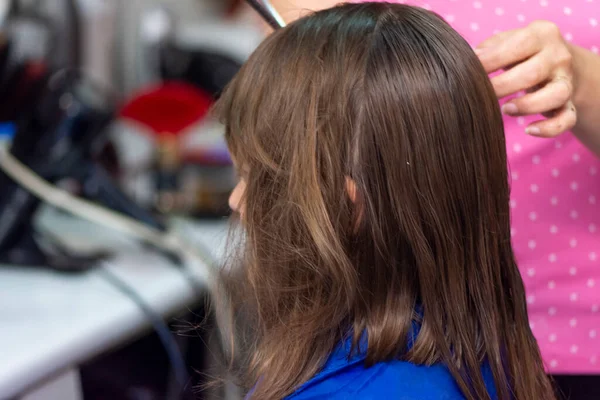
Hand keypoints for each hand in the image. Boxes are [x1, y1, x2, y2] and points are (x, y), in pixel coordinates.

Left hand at [476, 21, 577, 137]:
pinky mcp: (570, 104)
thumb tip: (468, 58)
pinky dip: (550, 128)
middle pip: (533, 73)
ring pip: (556, 95)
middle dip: (503, 86)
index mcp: (542, 34)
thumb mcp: (509, 41)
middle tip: (480, 95)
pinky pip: (566, 119)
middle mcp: (558, 56)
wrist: (558, 63)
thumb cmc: (522, 53)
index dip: (491, 60)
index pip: (518, 45)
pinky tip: (530, 130)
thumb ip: (490, 48)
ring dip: (528, 105)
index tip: (467, 72)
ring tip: (505, 109)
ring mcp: (567, 81)